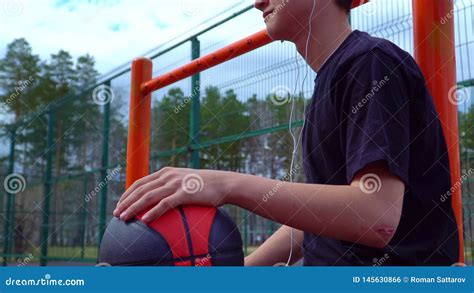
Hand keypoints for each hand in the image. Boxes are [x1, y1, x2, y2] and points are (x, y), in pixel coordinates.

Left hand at [113, 167, 232, 222]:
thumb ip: (172, 188)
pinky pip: (165, 204)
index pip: (140, 182)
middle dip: (125, 202)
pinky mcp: (184, 193)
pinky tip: (144, 220)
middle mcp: (168, 176)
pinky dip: (153, 212)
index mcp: (166, 172)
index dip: (127, 193)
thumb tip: (161, 203)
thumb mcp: (185, 182)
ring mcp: (176, 184)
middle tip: (116, 214)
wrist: (223, 183)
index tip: (119, 204)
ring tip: (124, 217)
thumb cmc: (205, 186)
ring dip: (133, 207)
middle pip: (140, 189)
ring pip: (148, 196)